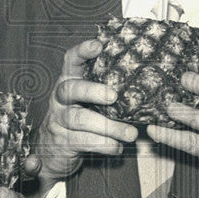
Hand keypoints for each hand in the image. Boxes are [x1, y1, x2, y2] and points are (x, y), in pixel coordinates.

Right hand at [33, 39, 137, 189]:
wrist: (53, 152)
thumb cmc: (81, 117)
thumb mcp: (88, 99)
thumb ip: (106, 87)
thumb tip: (145, 78)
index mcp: (69, 82)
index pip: (70, 61)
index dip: (82, 51)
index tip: (98, 45)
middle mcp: (60, 99)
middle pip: (70, 90)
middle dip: (92, 91)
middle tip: (113, 96)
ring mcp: (59, 121)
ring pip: (79, 120)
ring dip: (107, 126)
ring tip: (130, 133)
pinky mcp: (62, 143)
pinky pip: (81, 143)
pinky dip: (101, 145)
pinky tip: (117, 148)